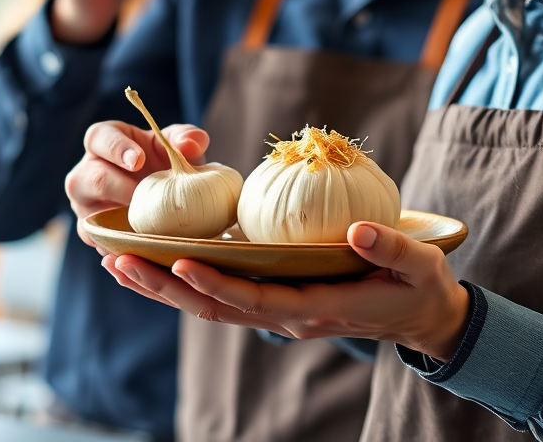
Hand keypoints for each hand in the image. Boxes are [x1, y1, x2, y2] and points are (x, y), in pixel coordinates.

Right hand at [66, 119, 208, 247]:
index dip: (116, 148)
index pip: (99, 137)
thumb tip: (189, 145)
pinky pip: (96, 240)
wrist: (167, 190)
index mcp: (104, 140)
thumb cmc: (166, 157)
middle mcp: (86, 171)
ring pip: (87, 214)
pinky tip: (136, 247)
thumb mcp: (179, 143)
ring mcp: (85, 203)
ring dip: (114, 222)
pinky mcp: (91, 230)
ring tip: (143, 224)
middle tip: (141, 195)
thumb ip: (187, 137)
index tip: (139, 160)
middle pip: (88, 178)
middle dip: (116, 187)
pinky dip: (116, 245)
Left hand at [102, 221, 470, 361]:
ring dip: (166, 286)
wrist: (424, 316)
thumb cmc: (421, 287)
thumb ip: (389, 248)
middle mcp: (290, 315)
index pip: (253, 300)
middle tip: (118, 261)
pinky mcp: (282, 299)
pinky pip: (227, 296)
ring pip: (213, 304)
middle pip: (215, 306)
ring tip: (122, 264)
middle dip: (165, 285)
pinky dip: (192, 282)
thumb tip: (357, 226)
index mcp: (317, 307)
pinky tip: (165, 264)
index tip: (176, 259)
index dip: (214, 282)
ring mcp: (283, 310)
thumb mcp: (418, 265)